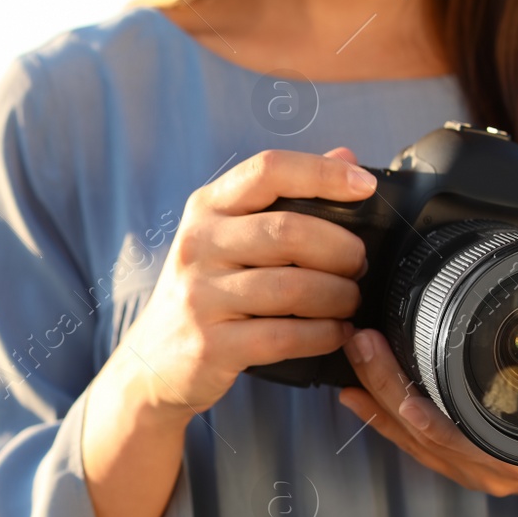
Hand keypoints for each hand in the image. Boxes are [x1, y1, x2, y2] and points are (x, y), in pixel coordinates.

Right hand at [113, 148, 377, 420]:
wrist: (152, 360)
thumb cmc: (207, 291)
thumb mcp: (230, 236)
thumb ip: (285, 196)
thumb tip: (345, 156)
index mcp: (207, 208)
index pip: (268, 170)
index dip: (323, 173)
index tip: (364, 186)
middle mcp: (198, 244)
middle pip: (288, 231)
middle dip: (341, 249)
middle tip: (360, 265)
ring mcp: (199, 295)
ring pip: (293, 287)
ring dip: (339, 296)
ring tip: (352, 301)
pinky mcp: (209, 344)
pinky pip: (284, 336)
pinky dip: (324, 335)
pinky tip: (338, 332)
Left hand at [338, 328, 517, 506]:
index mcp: (514, 455)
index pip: (449, 434)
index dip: (411, 404)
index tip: (386, 366)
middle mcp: (485, 469)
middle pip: (417, 431)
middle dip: (381, 387)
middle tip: (360, 344)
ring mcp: (471, 472)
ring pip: (409, 439)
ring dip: (375, 401)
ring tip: (349, 365)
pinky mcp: (462, 467)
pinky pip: (414, 445)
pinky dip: (386, 419)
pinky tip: (361, 397)